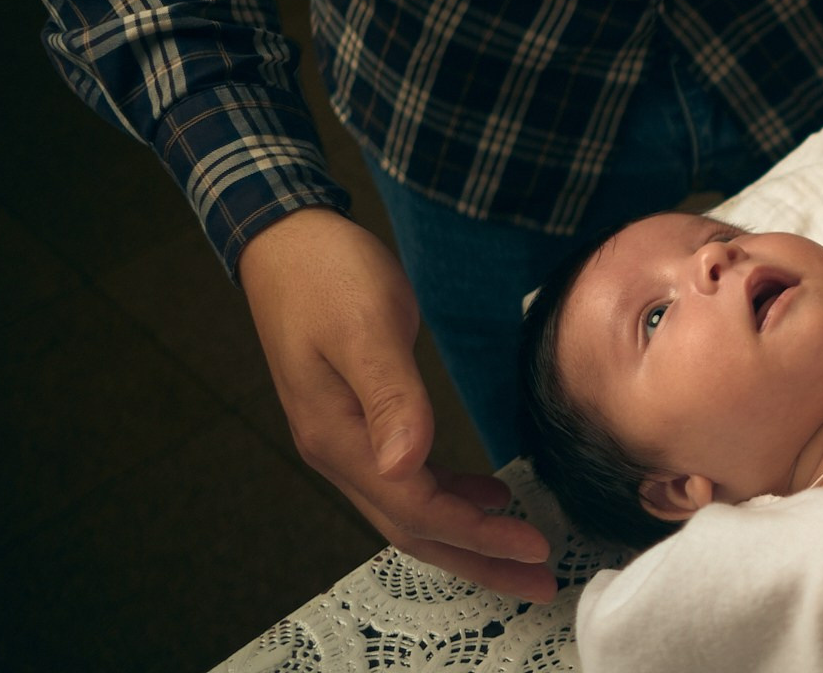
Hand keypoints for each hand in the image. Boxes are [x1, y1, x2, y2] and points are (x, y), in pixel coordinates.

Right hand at [239, 208, 555, 600]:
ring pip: (409, 509)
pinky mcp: (358, 418)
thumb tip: (408, 463)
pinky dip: (447, 495)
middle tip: (537, 582)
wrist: (285, 240)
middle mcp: (338, 450)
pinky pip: (406, 478)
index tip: (532, 548)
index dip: (476, 535)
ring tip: (520, 551)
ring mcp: (345, 438)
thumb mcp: (367, 328)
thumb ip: (392, 396)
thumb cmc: (326, 274)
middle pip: (412, 527)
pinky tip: (483, 493)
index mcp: (339, 437)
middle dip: (476, 560)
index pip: (415, 508)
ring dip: (465, 534)